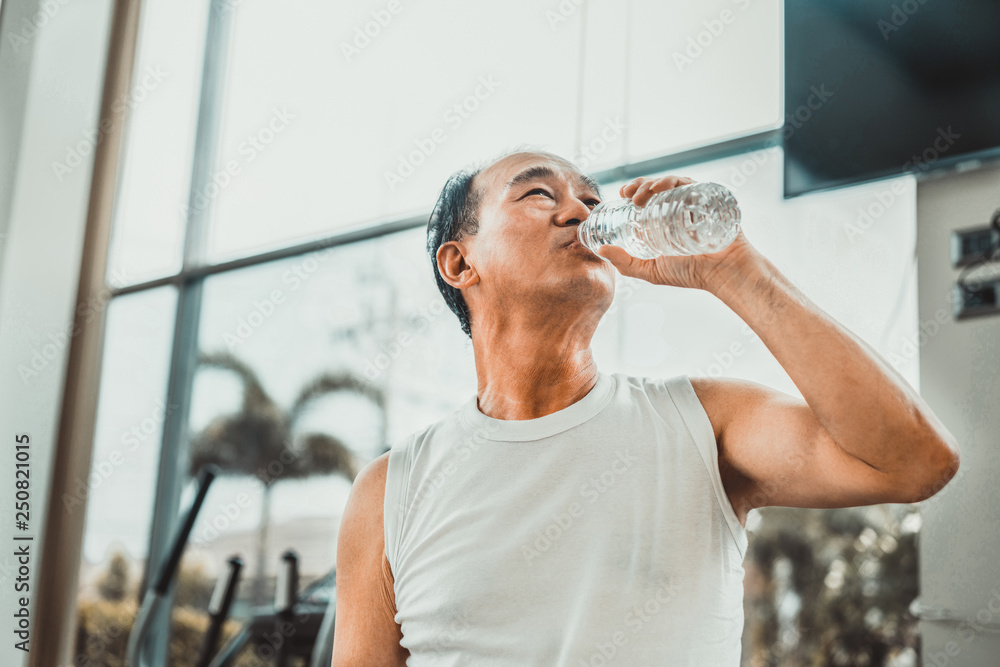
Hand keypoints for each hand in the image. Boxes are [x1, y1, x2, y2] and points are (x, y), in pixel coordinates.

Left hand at [595, 175, 756, 291]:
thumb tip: (601, 249)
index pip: (646, 197)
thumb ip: (625, 263)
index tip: (621, 194)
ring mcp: (695, 202)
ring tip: (644, 194)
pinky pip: (692, 183)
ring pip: (672, 182)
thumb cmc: (689, 273)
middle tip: (629, 195)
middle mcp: (679, 207)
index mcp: (664, 217)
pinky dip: (676, 181)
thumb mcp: (650, 270)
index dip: (633, 190)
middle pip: (657, 187)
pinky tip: (663, 188)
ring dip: (654, 182)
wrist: (723, 274)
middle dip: (640, 185)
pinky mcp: (710, 199)